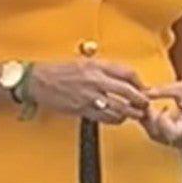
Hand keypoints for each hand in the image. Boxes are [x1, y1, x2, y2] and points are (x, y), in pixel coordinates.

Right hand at [29, 60, 150, 124]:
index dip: (139, 81)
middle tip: (144, 103)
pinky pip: (105, 118)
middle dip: (140, 99)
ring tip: (135, 114)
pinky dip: (115, 120)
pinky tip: (118, 119)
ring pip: (119, 107)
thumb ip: (102, 69)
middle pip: (128, 91)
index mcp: (96, 66)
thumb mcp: (82, 62)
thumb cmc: (57, 71)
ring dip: (131, 113)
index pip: (127, 73)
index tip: (142, 87)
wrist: (37, 81)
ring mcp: (90, 96)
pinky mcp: (83, 109)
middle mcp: (95, 80)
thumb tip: (120, 77)